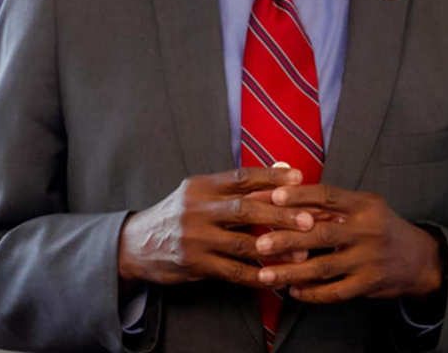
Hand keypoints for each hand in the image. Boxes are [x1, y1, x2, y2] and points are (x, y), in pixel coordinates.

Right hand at [118, 167, 317, 289]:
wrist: (138, 244)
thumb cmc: (180, 213)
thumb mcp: (203, 192)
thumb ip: (241, 185)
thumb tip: (283, 169)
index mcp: (202, 186)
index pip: (241, 176)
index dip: (271, 177)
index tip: (299, 178)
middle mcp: (198, 209)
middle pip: (245, 209)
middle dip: (280, 214)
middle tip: (309, 219)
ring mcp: (196, 238)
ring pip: (243, 243)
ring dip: (275, 249)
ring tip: (301, 252)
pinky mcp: (195, 264)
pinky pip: (233, 271)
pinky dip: (258, 276)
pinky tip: (277, 277)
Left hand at [252, 185, 443, 303]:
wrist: (418, 259)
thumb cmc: (379, 226)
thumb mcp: (362, 207)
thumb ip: (329, 205)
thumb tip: (283, 196)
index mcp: (364, 205)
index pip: (328, 196)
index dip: (300, 196)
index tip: (273, 197)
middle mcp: (367, 231)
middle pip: (321, 234)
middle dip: (287, 239)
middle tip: (259, 244)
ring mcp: (369, 260)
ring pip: (324, 267)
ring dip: (291, 272)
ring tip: (266, 275)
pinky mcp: (369, 284)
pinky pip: (335, 291)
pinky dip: (312, 293)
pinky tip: (293, 291)